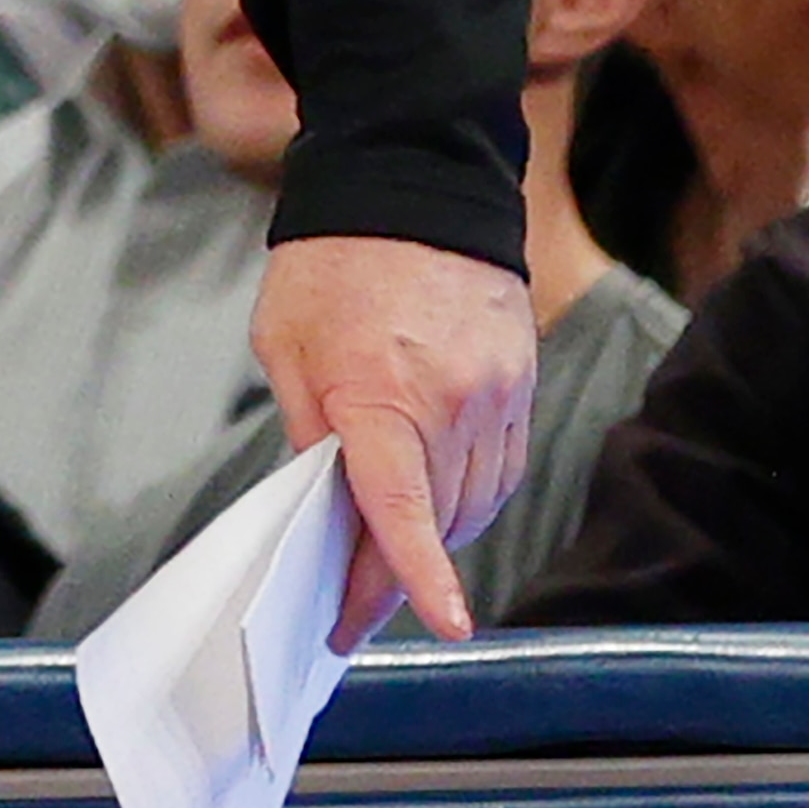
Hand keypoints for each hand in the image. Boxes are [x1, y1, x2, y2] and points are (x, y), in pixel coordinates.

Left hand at [253, 233, 536, 649]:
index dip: (416, 576)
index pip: (403, 509)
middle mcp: (453, 400)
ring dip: (438, 535)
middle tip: (350, 606)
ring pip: (476, 502)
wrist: (411, 182)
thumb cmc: (333, 262)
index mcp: (381, 392)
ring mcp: (497, 393)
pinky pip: (502, 468)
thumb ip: (308, 429)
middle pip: (438, 520)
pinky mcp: (522, 383)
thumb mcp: (287, 344)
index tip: (442, 625)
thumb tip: (324, 506)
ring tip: (388, 549)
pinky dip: (470, 495)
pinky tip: (436, 495)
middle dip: (397, 575)